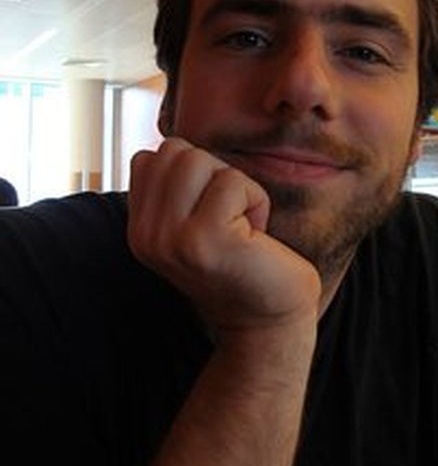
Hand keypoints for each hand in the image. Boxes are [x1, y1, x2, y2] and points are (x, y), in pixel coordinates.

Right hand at [128, 137, 320, 331]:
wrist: (269, 320)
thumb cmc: (241, 263)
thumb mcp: (193, 222)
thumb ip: (173, 188)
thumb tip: (168, 145)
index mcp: (140, 230)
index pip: (150, 158)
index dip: (192, 174)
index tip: (209, 215)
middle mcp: (146, 236)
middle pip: (174, 151)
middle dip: (213, 174)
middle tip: (229, 219)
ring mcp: (170, 239)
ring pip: (199, 160)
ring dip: (234, 186)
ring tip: (240, 225)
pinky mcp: (203, 239)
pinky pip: (232, 181)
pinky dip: (256, 201)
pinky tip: (255, 237)